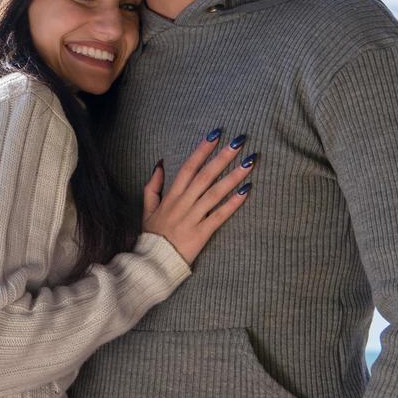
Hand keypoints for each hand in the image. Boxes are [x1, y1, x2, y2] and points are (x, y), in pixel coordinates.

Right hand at [142, 129, 253, 265]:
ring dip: (234, 176)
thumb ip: (153, 186)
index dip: (202, 150)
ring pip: (215, 193)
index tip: (216, 134)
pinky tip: (247, 191)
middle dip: (223, 157)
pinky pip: (220, 216)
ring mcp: (193, 218)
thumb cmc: (153, 236)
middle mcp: (183, 203)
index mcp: (171, 196)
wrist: (153, 262)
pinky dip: (233, 203)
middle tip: (240, 141)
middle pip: (206, 176)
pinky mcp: (202, 233)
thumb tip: (160, 164)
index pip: (189, 167)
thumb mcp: (147, 208)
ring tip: (250, 162)